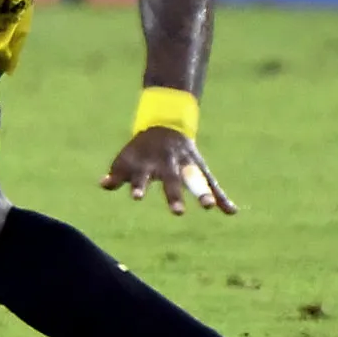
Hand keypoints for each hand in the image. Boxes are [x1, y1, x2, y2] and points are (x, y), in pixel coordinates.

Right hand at [100, 127, 236, 216]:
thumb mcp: (200, 170)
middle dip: (174, 195)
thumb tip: (233, 212)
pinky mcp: (128, 160)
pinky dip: (111, 178)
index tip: (209, 206)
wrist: (164, 124)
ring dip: (140, 185)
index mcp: (186, 167)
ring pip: (143, 174)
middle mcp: (167, 163)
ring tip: (137, 197)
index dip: (203, 194)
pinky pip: (118, 170)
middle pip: (171, 180)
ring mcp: (146, 161)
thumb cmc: (185, 155)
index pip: (197, 182)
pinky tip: (104, 184)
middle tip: (178, 212)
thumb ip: (214, 192)